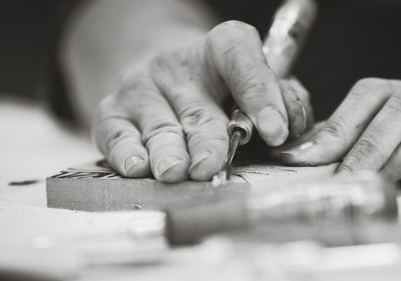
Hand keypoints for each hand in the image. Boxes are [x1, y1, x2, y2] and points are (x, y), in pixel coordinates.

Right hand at [92, 21, 312, 181]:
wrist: (163, 78)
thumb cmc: (217, 89)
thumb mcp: (251, 85)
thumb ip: (279, 101)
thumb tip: (288, 128)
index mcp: (219, 50)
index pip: (238, 54)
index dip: (259, 91)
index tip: (276, 130)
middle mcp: (177, 66)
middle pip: (198, 108)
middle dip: (207, 141)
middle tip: (212, 164)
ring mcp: (141, 87)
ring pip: (159, 127)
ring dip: (168, 152)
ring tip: (176, 172)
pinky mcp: (112, 112)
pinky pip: (118, 135)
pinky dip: (127, 154)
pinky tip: (139, 166)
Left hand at [279, 76, 400, 185]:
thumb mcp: (388, 138)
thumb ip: (353, 144)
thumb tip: (307, 158)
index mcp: (392, 95)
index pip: (354, 103)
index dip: (322, 129)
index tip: (292, 155)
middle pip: (374, 103)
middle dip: (338, 137)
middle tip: (310, 166)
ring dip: (370, 150)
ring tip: (346, 179)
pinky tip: (387, 181)